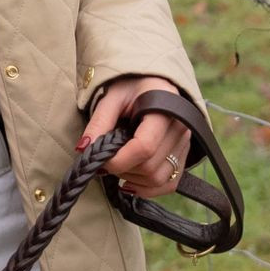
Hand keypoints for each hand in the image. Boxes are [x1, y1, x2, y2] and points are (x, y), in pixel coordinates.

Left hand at [75, 74, 190, 195]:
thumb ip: (99, 122)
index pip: (145, 146)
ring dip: (133, 179)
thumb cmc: (131, 86)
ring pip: (159, 179)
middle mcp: (181, 128)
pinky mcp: (184, 156)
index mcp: (165, 108)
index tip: (100, 161)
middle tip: (106, 160)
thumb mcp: (111, 97)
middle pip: (150, 166)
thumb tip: (84, 150)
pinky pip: (169, 184)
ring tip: (118, 164)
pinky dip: (147, 189)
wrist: (152, 82)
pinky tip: (129, 181)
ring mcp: (185, 144)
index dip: (119, 160)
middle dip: (122, 169)